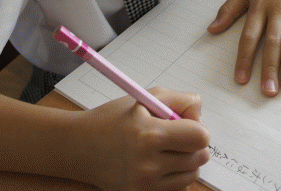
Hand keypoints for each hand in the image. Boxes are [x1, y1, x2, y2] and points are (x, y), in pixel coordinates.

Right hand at [72, 87, 209, 190]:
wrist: (80, 147)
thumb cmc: (113, 119)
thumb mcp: (146, 97)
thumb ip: (181, 100)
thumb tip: (201, 118)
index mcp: (149, 135)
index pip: (200, 137)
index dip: (197, 127)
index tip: (186, 124)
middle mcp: (148, 164)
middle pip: (199, 157)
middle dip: (194, 144)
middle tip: (177, 136)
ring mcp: (145, 184)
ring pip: (192, 175)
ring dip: (187, 161)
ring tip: (168, 149)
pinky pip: (178, 188)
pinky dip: (176, 176)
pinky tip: (161, 164)